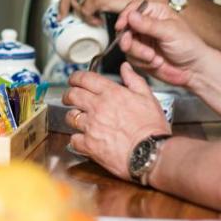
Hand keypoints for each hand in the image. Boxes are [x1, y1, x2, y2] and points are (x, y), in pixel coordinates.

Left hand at [63, 63, 170, 180]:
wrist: (151, 153)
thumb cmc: (152, 128)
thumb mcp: (148, 98)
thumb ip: (134, 80)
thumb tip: (125, 67)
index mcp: (111, 93)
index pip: (85, 78)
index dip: (76, 78)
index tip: (74, 80)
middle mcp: (98, 107)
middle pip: (72, 95)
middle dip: (68, 95)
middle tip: (69, 98)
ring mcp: (91, 126)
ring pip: (70, 117)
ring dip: (73, 117)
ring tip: (78, 120)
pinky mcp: (89, 145)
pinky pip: (73, 140)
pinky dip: (76, 140)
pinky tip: (83, 139)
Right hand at [113, 0, 206, 88]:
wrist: (194, 70)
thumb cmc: (190, 47)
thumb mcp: (170, 32)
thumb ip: (149, 24)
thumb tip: (131, 15)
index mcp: (156, 13)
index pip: (133, 8)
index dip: (125, 16)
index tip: (122, 25)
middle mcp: (147, 25)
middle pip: (125, 27)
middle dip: (128, 39)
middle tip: (130, 44)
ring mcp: (143, 41)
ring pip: (126, 44)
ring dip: (138, 52)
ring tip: (152, 57)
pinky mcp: (141, 55)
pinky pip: (131, 57)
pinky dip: (142, 62)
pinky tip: (156, 62)